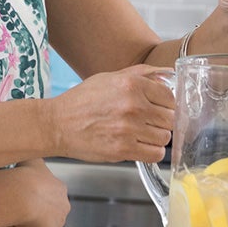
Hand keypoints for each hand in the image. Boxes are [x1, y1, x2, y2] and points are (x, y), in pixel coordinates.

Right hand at [14, 158, 70, 226]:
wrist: (23, 196)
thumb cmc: (24, 175)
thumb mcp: (29, 158)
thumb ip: (31, 155)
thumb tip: (26, 150)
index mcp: (59, 188)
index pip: (51, 193)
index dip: (38, 194)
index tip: (26, 194)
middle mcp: (63, 205)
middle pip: (52, 209)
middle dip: (40, 210)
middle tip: (21, 208)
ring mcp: (58, 222)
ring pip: (47, 224)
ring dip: (36, 223)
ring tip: (18, 219)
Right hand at [49, 65, 175, 162]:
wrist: (56, 124)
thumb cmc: (81, 101)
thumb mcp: (108, 78)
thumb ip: (140, 74)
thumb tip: (167, 72)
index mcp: (131, 84)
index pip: (170, 97)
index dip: (165, 105)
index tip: (158, 109)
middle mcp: (133, 105)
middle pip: (170, 118)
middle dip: (161, 121)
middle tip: (146, 122)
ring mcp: (129, 129)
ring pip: (165, 137)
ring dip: (155, 137)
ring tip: (139, 134)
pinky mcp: (123, 149)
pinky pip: (155, 154)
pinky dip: (150, 151)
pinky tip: (138, 145)